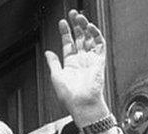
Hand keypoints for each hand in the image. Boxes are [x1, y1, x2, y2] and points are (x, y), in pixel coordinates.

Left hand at [44, 10, 112, 127]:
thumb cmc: (69, 96)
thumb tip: (47, 52)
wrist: (82, 104)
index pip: (68, 44)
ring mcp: (90, 60)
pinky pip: (99, 44)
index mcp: (70, 64)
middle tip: (73, 14)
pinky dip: (96, 35)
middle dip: (76, 26)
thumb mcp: (56, 76)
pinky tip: (89, 27)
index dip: (65, 32)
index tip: (62, 23)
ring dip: (85, 27)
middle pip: (79, 38)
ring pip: (89, 38)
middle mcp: (81, 60)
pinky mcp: (99, 61)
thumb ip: (53, 62)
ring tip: (80, 18)